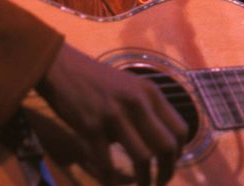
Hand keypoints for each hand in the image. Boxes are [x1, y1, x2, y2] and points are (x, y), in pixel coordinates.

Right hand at [36, 42, 187, 185]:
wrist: (63, 69)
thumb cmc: (98, 80)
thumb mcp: (131, 86)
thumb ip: (147, 109)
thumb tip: (159, 142)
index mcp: (150, 92)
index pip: (180, 129)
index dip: (179, 153)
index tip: (171, 164)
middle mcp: (137, 103)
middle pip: (166, 147)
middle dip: (167, 171)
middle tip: (160, 183)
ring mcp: (115, 115)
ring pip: (143, 158)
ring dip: (145, 179)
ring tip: (142, 184)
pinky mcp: (92, 128)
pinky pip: (108, 164)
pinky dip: (111, 181)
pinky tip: (111, 184)